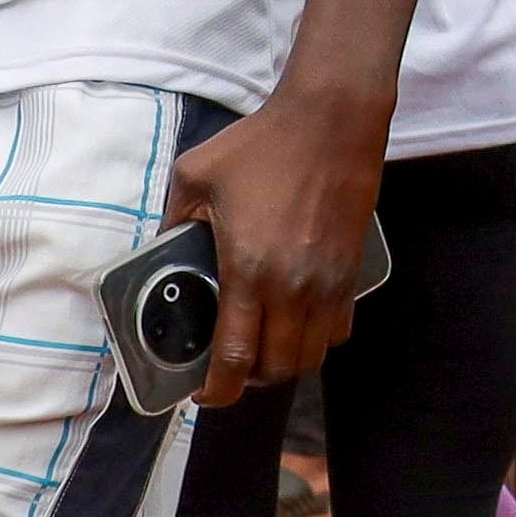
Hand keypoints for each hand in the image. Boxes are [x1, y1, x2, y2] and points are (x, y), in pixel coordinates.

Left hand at [165, 91, 384, 407]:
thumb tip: (163, 246)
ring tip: (264, 348)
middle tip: (230, 366)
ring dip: (285, 363)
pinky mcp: (352, 272)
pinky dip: (317, 339)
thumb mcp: (195, 175)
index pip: (236, 358)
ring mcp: (328, 283)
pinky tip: (299, 320)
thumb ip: (174, 218)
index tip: (202, 394)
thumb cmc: (262, 144)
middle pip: (276, 369)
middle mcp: (292, 288)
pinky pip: (338, 329)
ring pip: (311, 357)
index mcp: (248, 271)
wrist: (330, 121)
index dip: (218, 390)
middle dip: (249, 379)